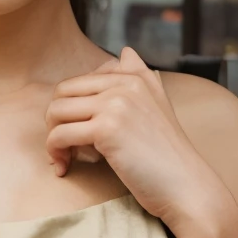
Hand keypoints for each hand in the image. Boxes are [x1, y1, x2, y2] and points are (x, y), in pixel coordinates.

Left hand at [45, 48, 231, 233]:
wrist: (187, 186)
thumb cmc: (166, 155)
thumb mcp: (157, 106)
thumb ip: (140, 77)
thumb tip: (126, 51)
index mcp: (135, 77)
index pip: (79, 81)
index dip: (71, 108)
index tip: (77, 132)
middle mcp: (126, 83)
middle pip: (62, 92)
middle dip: (55, 120)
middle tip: (64, 146)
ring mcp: (116, 104)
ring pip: (55, 111)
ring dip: (51, 138)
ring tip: (64, 157)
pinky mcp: (107, 128)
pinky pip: (59, 135)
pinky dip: (55, 153)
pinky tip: (64, 168)